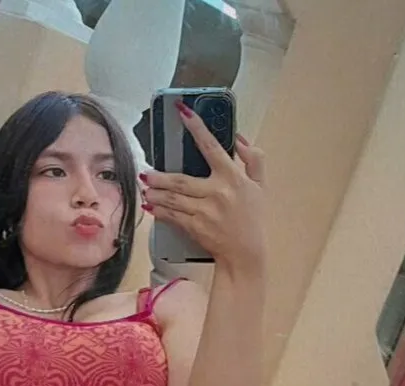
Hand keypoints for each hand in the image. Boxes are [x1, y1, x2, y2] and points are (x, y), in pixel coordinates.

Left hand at [142, 101, 265, 271]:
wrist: (246, 254)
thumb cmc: (252, 219)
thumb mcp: (260, 186)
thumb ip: (253, 159)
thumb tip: (238, 139)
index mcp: (232, 178)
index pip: (211, 147)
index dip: (197, 127)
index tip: (183, 112)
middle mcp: (216, 193)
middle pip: (182, 180)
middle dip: (160, 176)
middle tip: (146, 171)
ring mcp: (204, 212)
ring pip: (173, 198)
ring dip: (156, 192)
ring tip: (144, 186)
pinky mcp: (195, 228)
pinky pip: (173, 216)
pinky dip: (160, 211)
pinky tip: (150, 205)